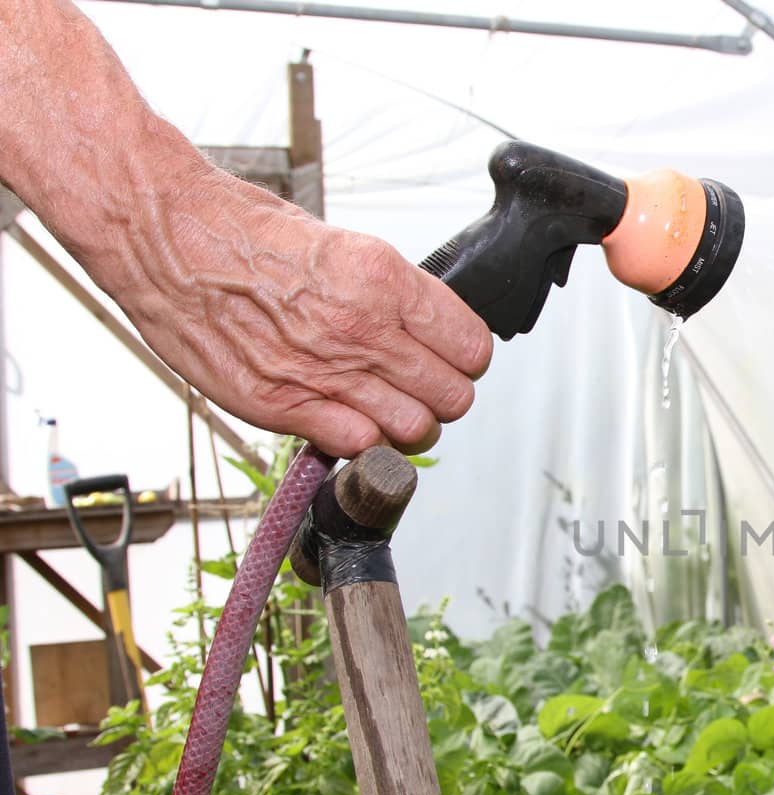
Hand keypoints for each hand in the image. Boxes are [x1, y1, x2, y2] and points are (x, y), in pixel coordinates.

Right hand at [109, 166, 491, 456]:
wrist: (164, 234)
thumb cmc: (242, 231)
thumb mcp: (341, 245)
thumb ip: (390, 296)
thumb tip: (427, 330)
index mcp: (384, 280)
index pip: (470, 347)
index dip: (465, 358)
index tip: (451, 358)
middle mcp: (361, 329)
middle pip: (451, 397)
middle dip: (443, 396)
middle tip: (419, 386)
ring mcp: (322, 372)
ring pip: (413, 430)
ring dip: (407, 425)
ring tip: (385, 407)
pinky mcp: (280, 404)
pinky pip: (355, 445)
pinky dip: (360, 440)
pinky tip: (345, 418)